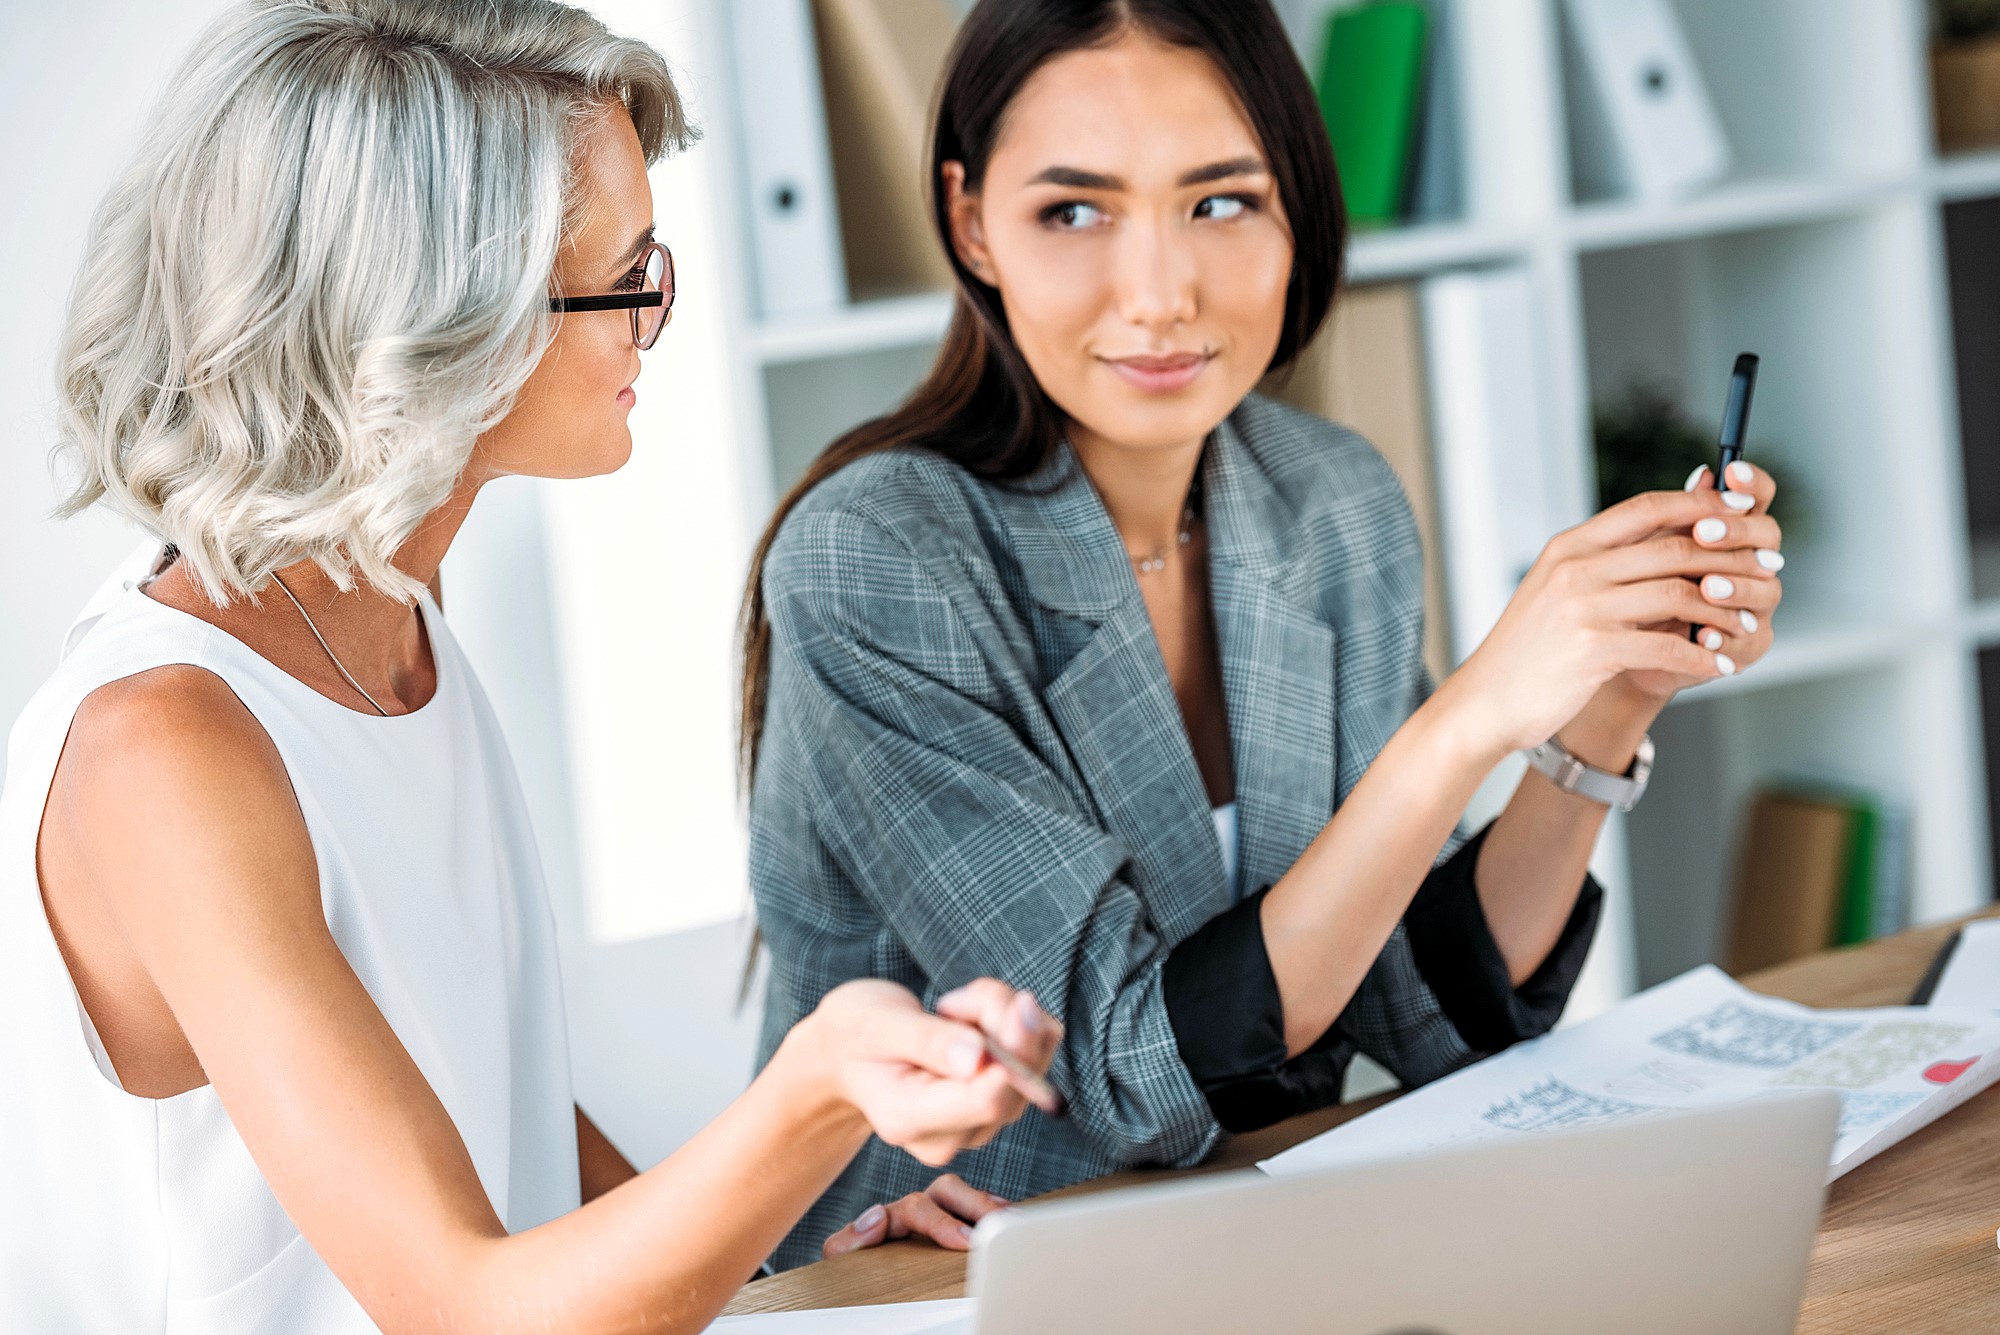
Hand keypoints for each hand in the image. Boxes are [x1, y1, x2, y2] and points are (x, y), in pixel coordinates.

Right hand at [807, 978, 1062, 1167]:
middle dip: (1002, 1020)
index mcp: (909, 1119)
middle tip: (954, 998)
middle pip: (1017, 1082)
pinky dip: (1012, 1021)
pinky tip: (973, 1015)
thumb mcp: (877, 1026)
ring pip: (1033, 1061)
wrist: (850, 1050)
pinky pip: (1036, 1053)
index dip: (1014, 1054)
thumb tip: (980, 1060)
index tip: (1019, 1004)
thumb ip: (926, 1042)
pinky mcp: (1002, 1099)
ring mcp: (981, 1121)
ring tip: (952, 1006)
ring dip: (1003, 1015)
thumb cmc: (856, 1035)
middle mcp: (952, 1133)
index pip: (985, 1102)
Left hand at [820, 1173, 1009, 1257]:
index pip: (919, 1207)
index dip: (943, 1223)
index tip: (964, 1242)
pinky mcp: (958, 1225)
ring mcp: (941, 1214)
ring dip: (991, 1206)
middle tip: (998, 1226)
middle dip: (976, 1205)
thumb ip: (848, 1240)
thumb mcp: (842, 1258)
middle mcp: (920, 1208)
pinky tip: (1014, 1218)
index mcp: (893, 1214)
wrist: (861, 1280)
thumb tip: (877, 1216)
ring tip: (1013, 1219)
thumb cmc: (856, 1268)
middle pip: (950, 1190)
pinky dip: (997, 1210)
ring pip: (968, 1197)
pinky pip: (980, 1210)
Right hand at [1442, 464, 1784, 756]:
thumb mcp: (1559, 590)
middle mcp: (1575, 569)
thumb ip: (1607, 562)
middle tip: (1766, 571)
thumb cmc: (1530, 649)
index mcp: (1570, 547)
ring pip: (1677, 593)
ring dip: (1722, 610)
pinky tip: (1718, 664)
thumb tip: (1668, 537)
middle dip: (1728, 559)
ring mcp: (1581, 608)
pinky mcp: (1590, 650)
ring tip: (1745, 626)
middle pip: (1672, 547)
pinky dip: (1701, 655)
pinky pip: (1665, 645)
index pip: (1647, 508)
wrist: (1486, 700)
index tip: (1742, 514)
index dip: (1701, 506)